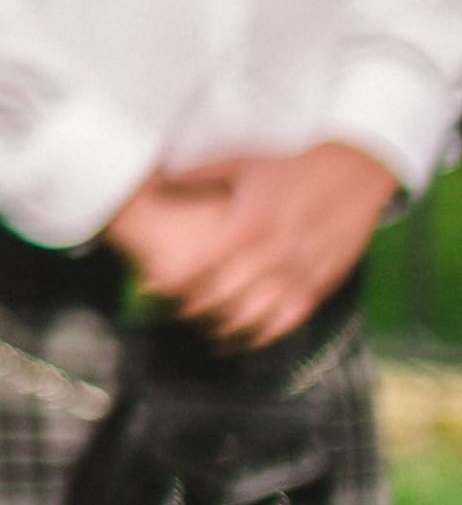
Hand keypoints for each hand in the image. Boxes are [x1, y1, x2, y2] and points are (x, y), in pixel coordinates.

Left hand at [111, 144, 396, 353]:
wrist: (355, 172)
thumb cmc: (293, 167)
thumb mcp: (243, 164)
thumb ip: (199, 174)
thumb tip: (158, 178)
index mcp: (250, 225)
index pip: (201, 265)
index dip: (173, 282)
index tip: (150, 289)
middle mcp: (275, 253)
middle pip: (225, 296)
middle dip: (195, 309)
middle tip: (175, 313)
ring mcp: (302, 270)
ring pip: (258, 314)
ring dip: (229, 329)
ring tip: (207, 334)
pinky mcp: (325, 281)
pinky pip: (292, 317)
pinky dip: (268, 333)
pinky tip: (249, 339)